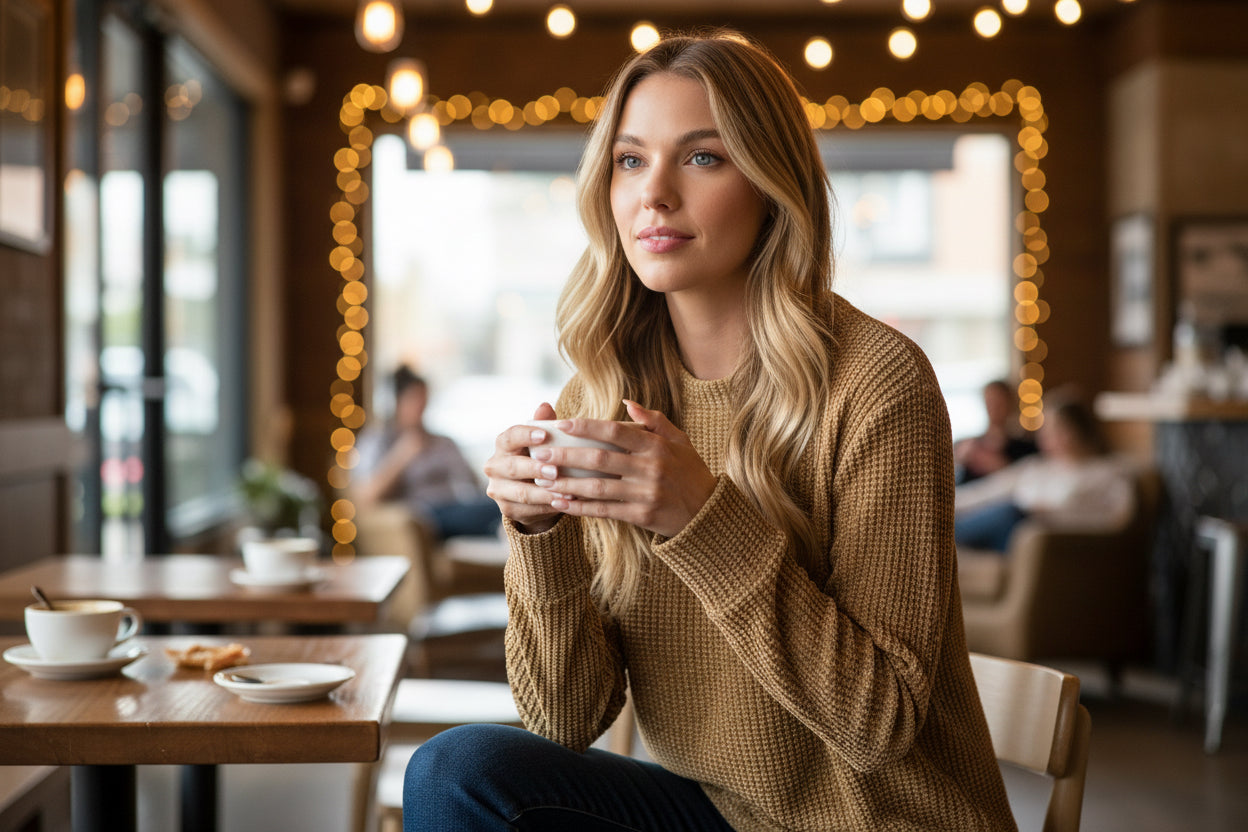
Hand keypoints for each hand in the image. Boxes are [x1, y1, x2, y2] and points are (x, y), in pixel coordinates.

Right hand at [484, 402, 563, 533]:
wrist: (534, 490)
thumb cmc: (540, 457)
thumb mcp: (544, 441)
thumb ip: (544, 424)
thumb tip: (545, 406)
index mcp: (503, 444)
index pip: (510, 437)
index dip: (526, 435)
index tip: (544, 435)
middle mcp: (494, 466)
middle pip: (512, 467)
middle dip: (535, 469)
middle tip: (556, 470)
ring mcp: (498, 489)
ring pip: (521, 492)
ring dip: (544, 493)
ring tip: (566, 492)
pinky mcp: (506, 509)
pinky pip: (527, 509)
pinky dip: (547, 507)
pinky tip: (564, 504)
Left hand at [532, 400, 717, 538]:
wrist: (708, 514)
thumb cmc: (690, 472)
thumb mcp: (680, 441)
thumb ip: (654, 421)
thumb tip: (627, 403)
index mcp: (657, 446)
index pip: (616, 432)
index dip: (587, 427)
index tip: (562, 424)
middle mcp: (651, 468)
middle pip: (600, 459)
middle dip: (567, 456)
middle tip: (540, 454)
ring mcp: (646, 494)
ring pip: (598, 487)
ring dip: (568, 483)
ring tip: (543, 480)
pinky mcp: (642, 516)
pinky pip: (605, 511)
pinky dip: (581, 507)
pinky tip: (561, 503)